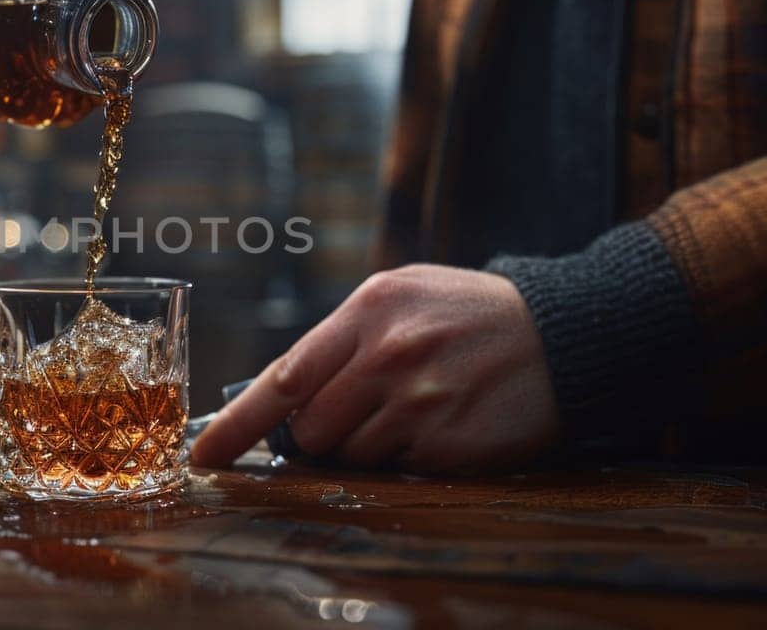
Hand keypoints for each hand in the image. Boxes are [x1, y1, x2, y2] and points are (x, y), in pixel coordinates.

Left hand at [191, 265, 561, 474]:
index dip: (236, 425)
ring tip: (414, 407)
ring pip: (353, 456)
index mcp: (367, 312)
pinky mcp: (450, 445)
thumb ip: (340, 339)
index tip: (203, 455)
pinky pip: (400, 470)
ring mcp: (421, 404)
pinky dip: (412, 455)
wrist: (563, 333)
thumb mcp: (400, 296)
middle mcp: (389, 356)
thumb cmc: (467, 314)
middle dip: (322, 434)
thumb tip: (280, 397)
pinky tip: (444, 421)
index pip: (283, 378)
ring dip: (370, 445)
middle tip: (363, 409)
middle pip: (312, 430)